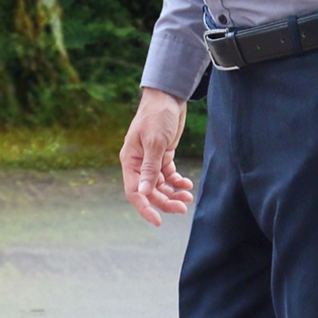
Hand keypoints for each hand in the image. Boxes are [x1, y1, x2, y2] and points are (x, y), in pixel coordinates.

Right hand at [121, 88, 194, 225]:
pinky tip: (187, 183)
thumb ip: (149, 168)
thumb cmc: (157, 115)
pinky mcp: (163, 155)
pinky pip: (169, 175)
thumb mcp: (154, 142)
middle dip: (166, 201)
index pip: (134, 191)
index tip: (158, 221)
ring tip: (188, 195)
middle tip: (183, 207)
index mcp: (129, 160)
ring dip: (174, 192)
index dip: (145, 208)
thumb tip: (143, 192)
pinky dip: (178, 181)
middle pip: (150, 191)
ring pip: (161, 185)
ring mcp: (151, 160)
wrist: (169, 96)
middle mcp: (138, 163)